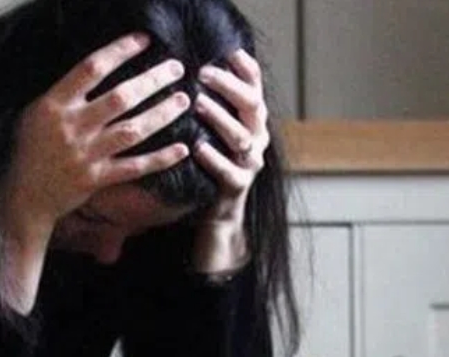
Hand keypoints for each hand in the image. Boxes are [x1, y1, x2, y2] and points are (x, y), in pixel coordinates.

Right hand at [0, 33, 191, 242]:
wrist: (23, 196)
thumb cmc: (30, 149)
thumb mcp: (36, 112)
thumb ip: (65, 93)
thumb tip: (100, 67)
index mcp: (55, 105)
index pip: (91, 69)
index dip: (120, 52)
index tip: (144, 41)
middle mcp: (72, 127)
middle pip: (120, 98)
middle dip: (152, 80)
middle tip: (176, 68)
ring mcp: (85, 155)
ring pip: (132, 131)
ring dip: (162, 114)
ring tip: (184, 99)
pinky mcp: (96, 179)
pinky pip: (134, 167)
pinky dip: (159, 159)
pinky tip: (182, 149)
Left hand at [191, 49, 269, 275]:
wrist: (219, 213)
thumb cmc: (213, 163)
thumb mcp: (216, 131)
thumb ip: (214, 106)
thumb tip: (191, 71)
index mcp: (254, 122)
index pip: (256, 89)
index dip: (247, 69)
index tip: (229, 52)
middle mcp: (258, 140)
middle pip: (252, 106)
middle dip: (229, 87)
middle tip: (204, 72)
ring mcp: (250, 164)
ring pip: (241, 138)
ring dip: (220, 119)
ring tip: (198, 104)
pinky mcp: (237, 187)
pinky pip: (228, 172)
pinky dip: (214, 158)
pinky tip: (197, 147)